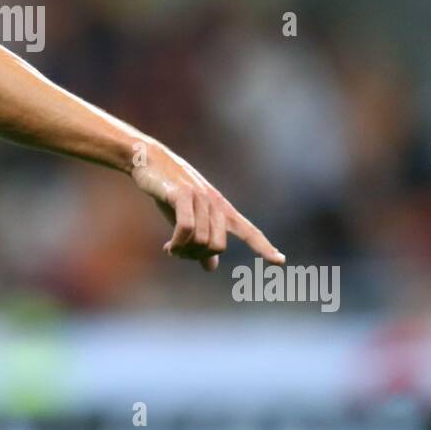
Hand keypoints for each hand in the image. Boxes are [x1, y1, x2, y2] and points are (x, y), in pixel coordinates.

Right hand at [131, 141, 283, 271]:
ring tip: (171, 249)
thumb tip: (211, 268)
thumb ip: (201, 242)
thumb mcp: (187, 219)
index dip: (264, 247)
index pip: (248, 231)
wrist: (149, 161)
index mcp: (222, 210)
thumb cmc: (169, 192)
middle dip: (196, 257)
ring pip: (201, 240)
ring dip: (183, 251)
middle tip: (179, 254)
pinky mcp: (182, 195)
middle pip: (217, 246)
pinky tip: (169, 246)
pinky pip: (186, 228)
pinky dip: (177, 243)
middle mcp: (216, 204)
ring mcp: (200, 198)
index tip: (280, 262)